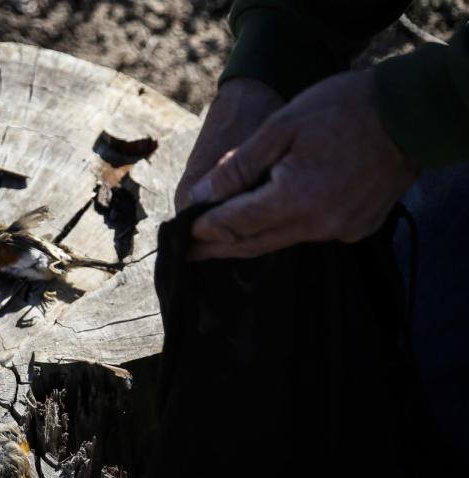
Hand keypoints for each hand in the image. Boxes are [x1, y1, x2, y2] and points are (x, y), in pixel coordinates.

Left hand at [187, 70, 416, 259]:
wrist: (411, 111)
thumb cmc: (342, 109)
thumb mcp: (280, 129)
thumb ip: (236, 168)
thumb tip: (199, 198)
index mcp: (295, 199)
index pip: (235, 225)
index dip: (204, 230)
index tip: (180, 234)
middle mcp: (319, 224)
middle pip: (254, 243)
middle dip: (218, 248)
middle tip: (187, 254)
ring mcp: (341, 230)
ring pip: (281, 241)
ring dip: (249, 239)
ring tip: (218, 240)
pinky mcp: (357, 227)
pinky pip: (309, 234)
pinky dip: (283, 229)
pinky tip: (267, 222)